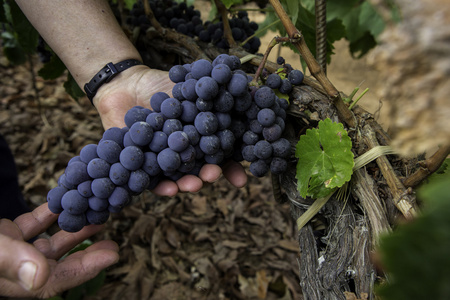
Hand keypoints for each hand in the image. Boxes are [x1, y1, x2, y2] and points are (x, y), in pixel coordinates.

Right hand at [0, 203, 118, 297]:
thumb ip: (12, 261)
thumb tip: (41, 277)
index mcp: (14, 279)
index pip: (59, 279)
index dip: (88, 268)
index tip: (113, 255)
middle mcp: (16, 267)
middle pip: (60, 264)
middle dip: (87, 253)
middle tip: (112, 243)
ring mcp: (11, 249)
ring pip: (48, 243)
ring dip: (72, 231)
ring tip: (95, 220)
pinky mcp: (5, 234)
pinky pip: (33, 225)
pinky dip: (50, 215)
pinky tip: (65, 205)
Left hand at [93, 66, 247, 195]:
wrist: (125, 85)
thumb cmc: (159, 84)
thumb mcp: (188, 84)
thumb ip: (211, 90)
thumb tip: (246, 90)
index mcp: (201, 136)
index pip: (220, 155)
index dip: (233, 168)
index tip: (242, 180)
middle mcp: (186, 151)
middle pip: (201, 169)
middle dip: (209, 175)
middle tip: (213, 175)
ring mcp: (166, 160)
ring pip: (180, 177)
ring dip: (189, 184)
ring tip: (194, 186)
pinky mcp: (144, 167)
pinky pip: (153, 182)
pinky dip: (162, 187)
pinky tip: (169, 190)